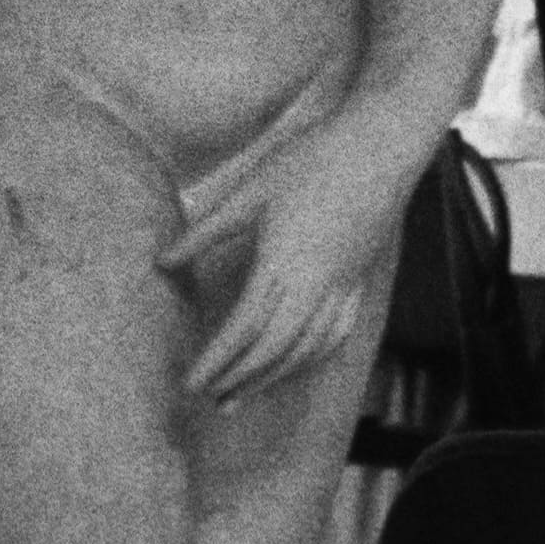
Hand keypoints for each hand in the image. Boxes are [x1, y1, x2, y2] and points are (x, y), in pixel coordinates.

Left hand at [169, 97, 424, 400]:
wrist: (382, 143)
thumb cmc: (313, 159)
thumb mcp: (251, 189)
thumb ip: (206, 231)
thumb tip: (162, 263)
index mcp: (283, 264)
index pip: (243, 329)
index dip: (216, 361)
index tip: (190, 383)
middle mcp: (316, 285)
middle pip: (273, 349)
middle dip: (239, 379)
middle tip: (209, 400)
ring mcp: (343, 286)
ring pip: (306, 349)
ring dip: (272, 378)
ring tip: (241, 396)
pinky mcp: (359, 280)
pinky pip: (335, 334)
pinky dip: (310, 359)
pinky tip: (294, 365)